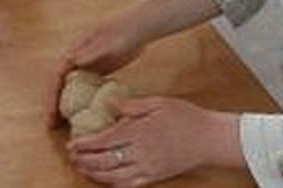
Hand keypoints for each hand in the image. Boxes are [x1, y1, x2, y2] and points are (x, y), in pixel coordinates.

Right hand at [46, 13, 146, 127]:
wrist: (140, 29)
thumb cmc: (123, 34)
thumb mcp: (108, 43)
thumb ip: (91, 51)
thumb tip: (71, 60)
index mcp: (74, 51)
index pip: (55, 76)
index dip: (49, 96)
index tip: (50, 114)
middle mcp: (75, 59)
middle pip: (57, 84)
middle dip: (51, 104)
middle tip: (50, 125)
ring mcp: (85, 65)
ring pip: (67, 88)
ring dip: (62, 105)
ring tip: (59, 125)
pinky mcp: (96, 71)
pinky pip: (81, 90)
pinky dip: (77, 104)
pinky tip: (81, 117)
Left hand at [67, 97, 232, 185]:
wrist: (211, 138)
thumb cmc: (186, 117)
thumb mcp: (158, 102)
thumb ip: (131, 105)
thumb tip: (110, 104)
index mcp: (139, 131)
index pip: (103, 140)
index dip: (85, 144)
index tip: (71, 144)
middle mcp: (140, 152)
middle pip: (104, 160)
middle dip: (84, 160)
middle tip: (72, 157)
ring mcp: (148, 167)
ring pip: (114, 176)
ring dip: (95, 174)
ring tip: (83, 168)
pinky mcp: (156, 176)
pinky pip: (131, 185)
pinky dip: (115, 185)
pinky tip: (107, 181)